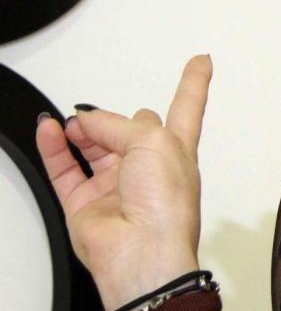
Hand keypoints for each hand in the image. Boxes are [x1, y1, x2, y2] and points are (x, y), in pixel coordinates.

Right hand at [35, 54, 212, 308]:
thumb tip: (86, 122)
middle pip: (129, 129)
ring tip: (71, 124)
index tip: (201, 60)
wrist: (141, 250)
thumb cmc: (165, 204)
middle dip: (114, 120)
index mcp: (177, 150)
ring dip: (81, 131)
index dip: (193, 82)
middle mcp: (149, 167)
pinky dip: (54, 147)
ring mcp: (117, 186)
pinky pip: (65, 168)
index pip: (187, 107)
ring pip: (93, 147)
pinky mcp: (85, 204)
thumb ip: (117, 124)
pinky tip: (49, 129)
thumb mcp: (152, 142)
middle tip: (100, 119)